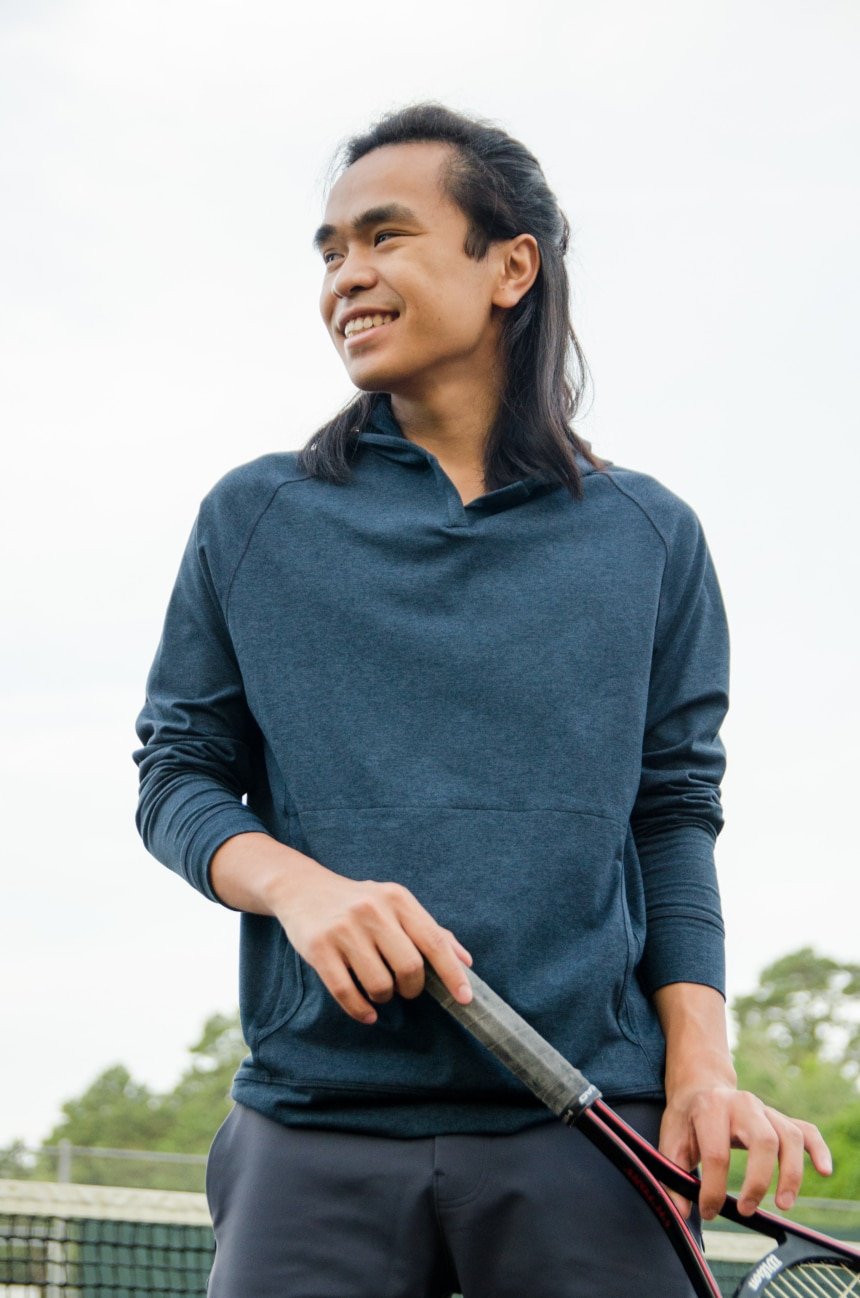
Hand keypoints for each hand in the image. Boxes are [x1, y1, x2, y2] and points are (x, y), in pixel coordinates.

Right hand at [273, 866, 473, 1024]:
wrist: (302, 888)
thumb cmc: (359, 902)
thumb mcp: (395, 905)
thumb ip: (431, 931)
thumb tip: (466, 962)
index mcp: (398, 899)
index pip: (434, 941)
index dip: (452, 973)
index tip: (466, 998)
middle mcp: (372, 911)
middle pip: (409, 967)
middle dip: (412, 988)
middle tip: (405, 989)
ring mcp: (344, 929)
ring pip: (379, 985)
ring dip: (384, 998)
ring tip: (379, 989)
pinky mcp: (318, 948)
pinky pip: (347, 993)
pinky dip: (361, 1011)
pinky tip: (367, 1012)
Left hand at [658, 1083, 832, 1220]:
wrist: (701, 1087)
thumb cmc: (686, 1118)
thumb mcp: (670, 1140)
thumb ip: (671, 1175)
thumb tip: (681, 1213)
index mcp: (710, 1108)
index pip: (717, 1153)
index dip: (713, 1189)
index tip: (709, 1211)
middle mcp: (742, 1104)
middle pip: (764, 1140)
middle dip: (759, 1180)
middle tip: (746, 1210)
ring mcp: (764, 1109)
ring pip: (789, 1137)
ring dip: (791, 1173)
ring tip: (783, 1204)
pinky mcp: (779, 1117)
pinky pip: (806, 1131)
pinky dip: (818, 1150)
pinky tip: (824, 1171)